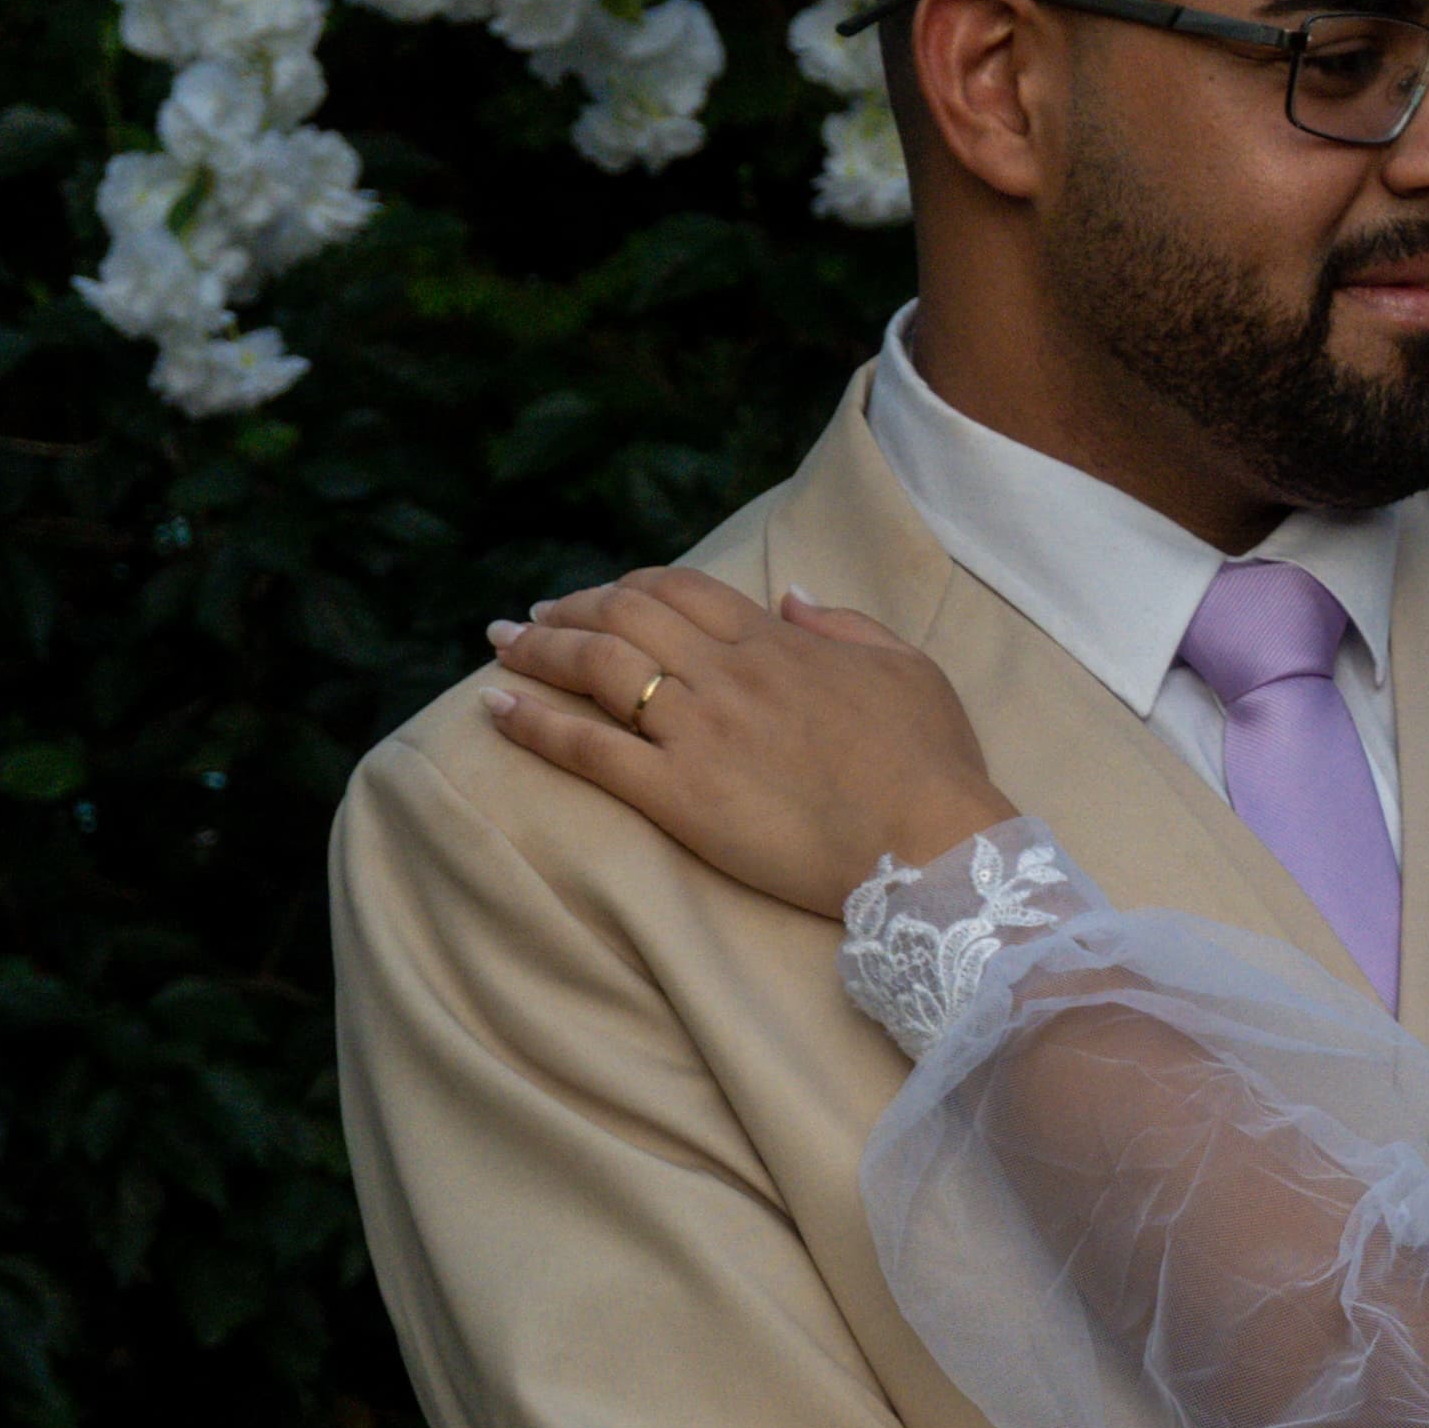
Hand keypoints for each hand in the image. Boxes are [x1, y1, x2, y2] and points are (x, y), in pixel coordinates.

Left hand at [483, 571, 1008, 918]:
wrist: (932, 843)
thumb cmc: (933, 765)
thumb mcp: (908, 669)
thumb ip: (844, 624)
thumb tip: (791, 595)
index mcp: (777, 642)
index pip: (681, 590)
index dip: (632, 584)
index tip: (602, 594)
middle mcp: (726, 674)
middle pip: (625, 615)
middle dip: (569, 608)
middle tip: (532, 619)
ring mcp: (698, 733)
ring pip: (597, 667)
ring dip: (538, 649)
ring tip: (502, 646)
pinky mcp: (679, 797)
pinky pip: (588, 749)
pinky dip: (534, 723)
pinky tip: (494, 708)